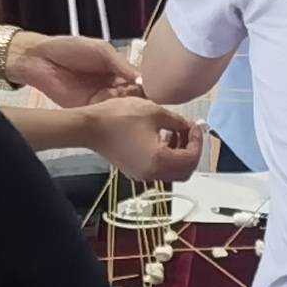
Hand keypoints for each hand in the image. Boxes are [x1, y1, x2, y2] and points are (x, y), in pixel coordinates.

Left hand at [7, 32, 135, 107]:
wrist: (38, 59)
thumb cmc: (68, 48)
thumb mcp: (101, 50)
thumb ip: (121, 64)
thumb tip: (142, 79)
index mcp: (116, 69)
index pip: (138, 81)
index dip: (145, 86)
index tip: (150, 90)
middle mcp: (111, 85)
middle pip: (132, 97)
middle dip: (138, 99)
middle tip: (139, 99)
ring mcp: (100, 99)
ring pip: (121, 108)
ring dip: (126, 108)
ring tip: (129, 105)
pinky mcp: (88, 110)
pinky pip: (105, 115)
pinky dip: (112, 115)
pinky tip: (117, 112)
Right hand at [92, 97, 206, 181]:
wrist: (89, 126)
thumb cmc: (117, 118)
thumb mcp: (154, 112)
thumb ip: (177, 121)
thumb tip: (187, 126)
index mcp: (159, 161)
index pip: (191, 159)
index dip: (197, 142)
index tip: (195, 127)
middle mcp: (152, 174)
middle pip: (185, 170)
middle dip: (191, 151)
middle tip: (190, 132)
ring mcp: (142, 175)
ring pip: (172, 171)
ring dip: (179, 153)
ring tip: (175, 131)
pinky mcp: (135, 171)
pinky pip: (159, 169)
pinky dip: (166, 156)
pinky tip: (161, 137)